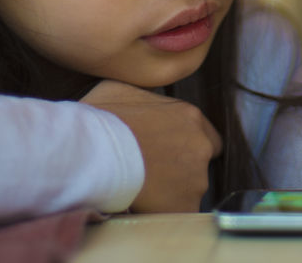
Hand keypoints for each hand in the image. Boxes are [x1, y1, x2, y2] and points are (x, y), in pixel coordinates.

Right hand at [82, 80, 221, 212]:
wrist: (94, 151)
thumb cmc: (103, 119)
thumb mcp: (122, 88)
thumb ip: (144, 97)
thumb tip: (137, 100)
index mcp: (190, 117)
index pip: (207, 137)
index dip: (187, 147)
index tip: (168, 154)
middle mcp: (200, 145)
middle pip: (198, 165)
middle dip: (179, 170)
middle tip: (151, 174)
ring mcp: (196, 178)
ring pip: (189, 191)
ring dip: (170, 193)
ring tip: (141, 191)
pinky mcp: (184, 206)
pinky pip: (180, 214)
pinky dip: (165, 213)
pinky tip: (144, 207)